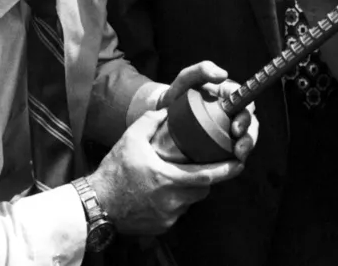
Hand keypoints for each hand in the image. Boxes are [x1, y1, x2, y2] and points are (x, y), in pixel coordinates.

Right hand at [88, 109, 248, 235]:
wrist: (97, 204)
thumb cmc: (113, 172)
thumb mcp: (130, 139)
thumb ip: (151, 122)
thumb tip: (168, 112)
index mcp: (168, 178)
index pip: (207, 174)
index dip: (226, 170)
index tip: (240, 163)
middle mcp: (172, 200)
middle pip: (202, 189)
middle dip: (205, 178)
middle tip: (199, 166)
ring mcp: (168, 216)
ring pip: (190, 201)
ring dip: (188, 190)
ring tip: (174, 178)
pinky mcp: (162, 226)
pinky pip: (177, 212)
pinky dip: (174, 202)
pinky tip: (159, 194)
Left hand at [153, 63, 258, 164]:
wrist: (162, 112)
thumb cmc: (177, 92)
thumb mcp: (186, 78)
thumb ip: (202, 70)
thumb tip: (223, 74)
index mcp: (229, 95)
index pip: (246, 103)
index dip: (246, 116)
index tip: (236, 128)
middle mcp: (232, 111)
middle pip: (250, 123)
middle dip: (249, 137)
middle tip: (239, 148)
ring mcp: (228, 127)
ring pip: (246, 138)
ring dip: (246, 148)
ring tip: (238, 157)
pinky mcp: (221, 141)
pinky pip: (233, 150)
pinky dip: (235, 157)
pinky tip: (232, 164)